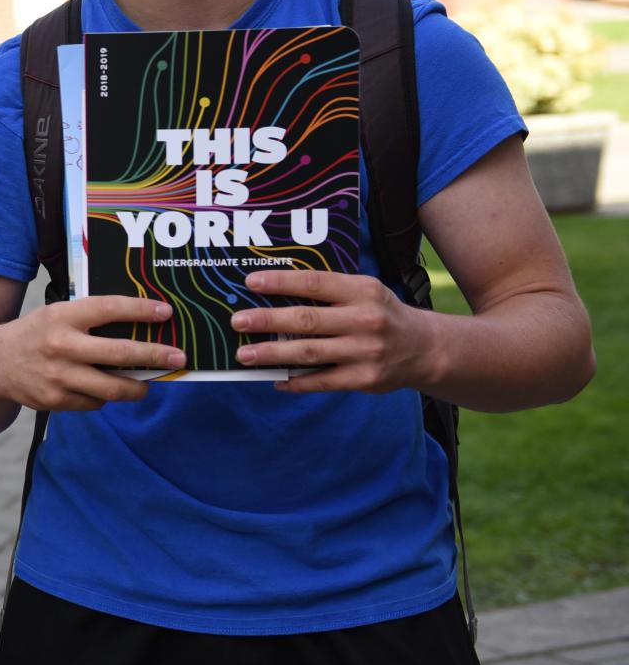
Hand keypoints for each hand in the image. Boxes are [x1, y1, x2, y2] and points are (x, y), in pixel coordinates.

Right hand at [0, 297, 184, 411]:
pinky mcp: (56, 400)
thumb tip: (137, 326)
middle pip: (120, 353)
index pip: (110, 309)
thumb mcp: (55, 314)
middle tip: (178, 357)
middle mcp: (61, 345)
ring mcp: (59, 376)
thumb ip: (88, 318)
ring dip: (137, 387)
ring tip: (147, 385)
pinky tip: (104, 389)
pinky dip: (105, 397)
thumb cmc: (34, 334)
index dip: (141, 311)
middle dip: (155, 355)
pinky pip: (94, 402)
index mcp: (62, 316)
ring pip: (113, 388)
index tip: (166, 313)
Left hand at [232, 269, 432, 393]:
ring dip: (272, 355)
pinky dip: (296, 382)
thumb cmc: (380, 314)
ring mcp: (366, 352)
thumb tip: (274, 293)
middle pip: (307, 320)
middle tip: (237, 321)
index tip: (251, 282)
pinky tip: (275, 380)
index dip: (281, 282)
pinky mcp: (365, 379)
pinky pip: (322, 381)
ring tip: (244, 355)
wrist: (425, 348)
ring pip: (309, 353)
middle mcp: (366, 320)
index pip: (316, 283)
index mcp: (363, 291)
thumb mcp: (364, 292)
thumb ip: (328, 291)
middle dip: (268, 321)